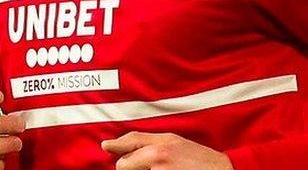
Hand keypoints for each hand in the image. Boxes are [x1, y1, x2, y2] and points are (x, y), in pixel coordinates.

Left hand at [101, 132, 233, 169]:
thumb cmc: (201, 160)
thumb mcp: (177, 143)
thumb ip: (154, 143)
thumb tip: (130, 147)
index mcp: (163, 143)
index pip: (132, 141)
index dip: (116, 145)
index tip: (105, 146)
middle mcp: (159, 155)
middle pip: (125, 165)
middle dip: (129, 168)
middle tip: (148, 169)